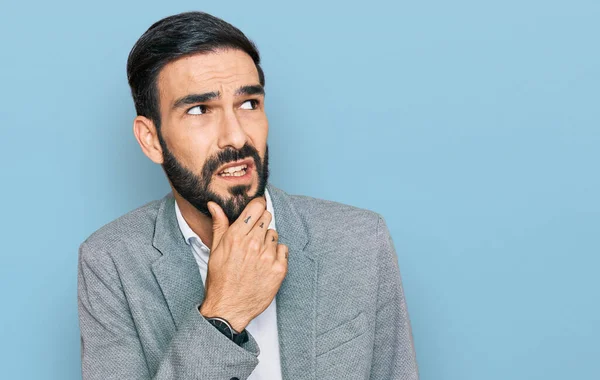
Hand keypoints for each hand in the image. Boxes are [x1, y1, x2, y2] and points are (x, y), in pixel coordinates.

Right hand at [199, 196, 288, 331]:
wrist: (229, 308)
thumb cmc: (220, 280)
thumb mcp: (215, 250)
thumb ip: (219, 225)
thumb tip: (214, 204)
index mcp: (236, 236)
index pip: (256, 207)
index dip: (258, 206)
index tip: (257, 210)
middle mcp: (253, 244)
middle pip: (267, 218)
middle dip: (261, 223)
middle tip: (253, 237)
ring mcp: (268, 257)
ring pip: (274, 234)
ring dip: (268, 241)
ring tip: (257, 254)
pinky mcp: (279, 269)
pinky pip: (284, 249)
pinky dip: (277, 254)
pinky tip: (266, 263)